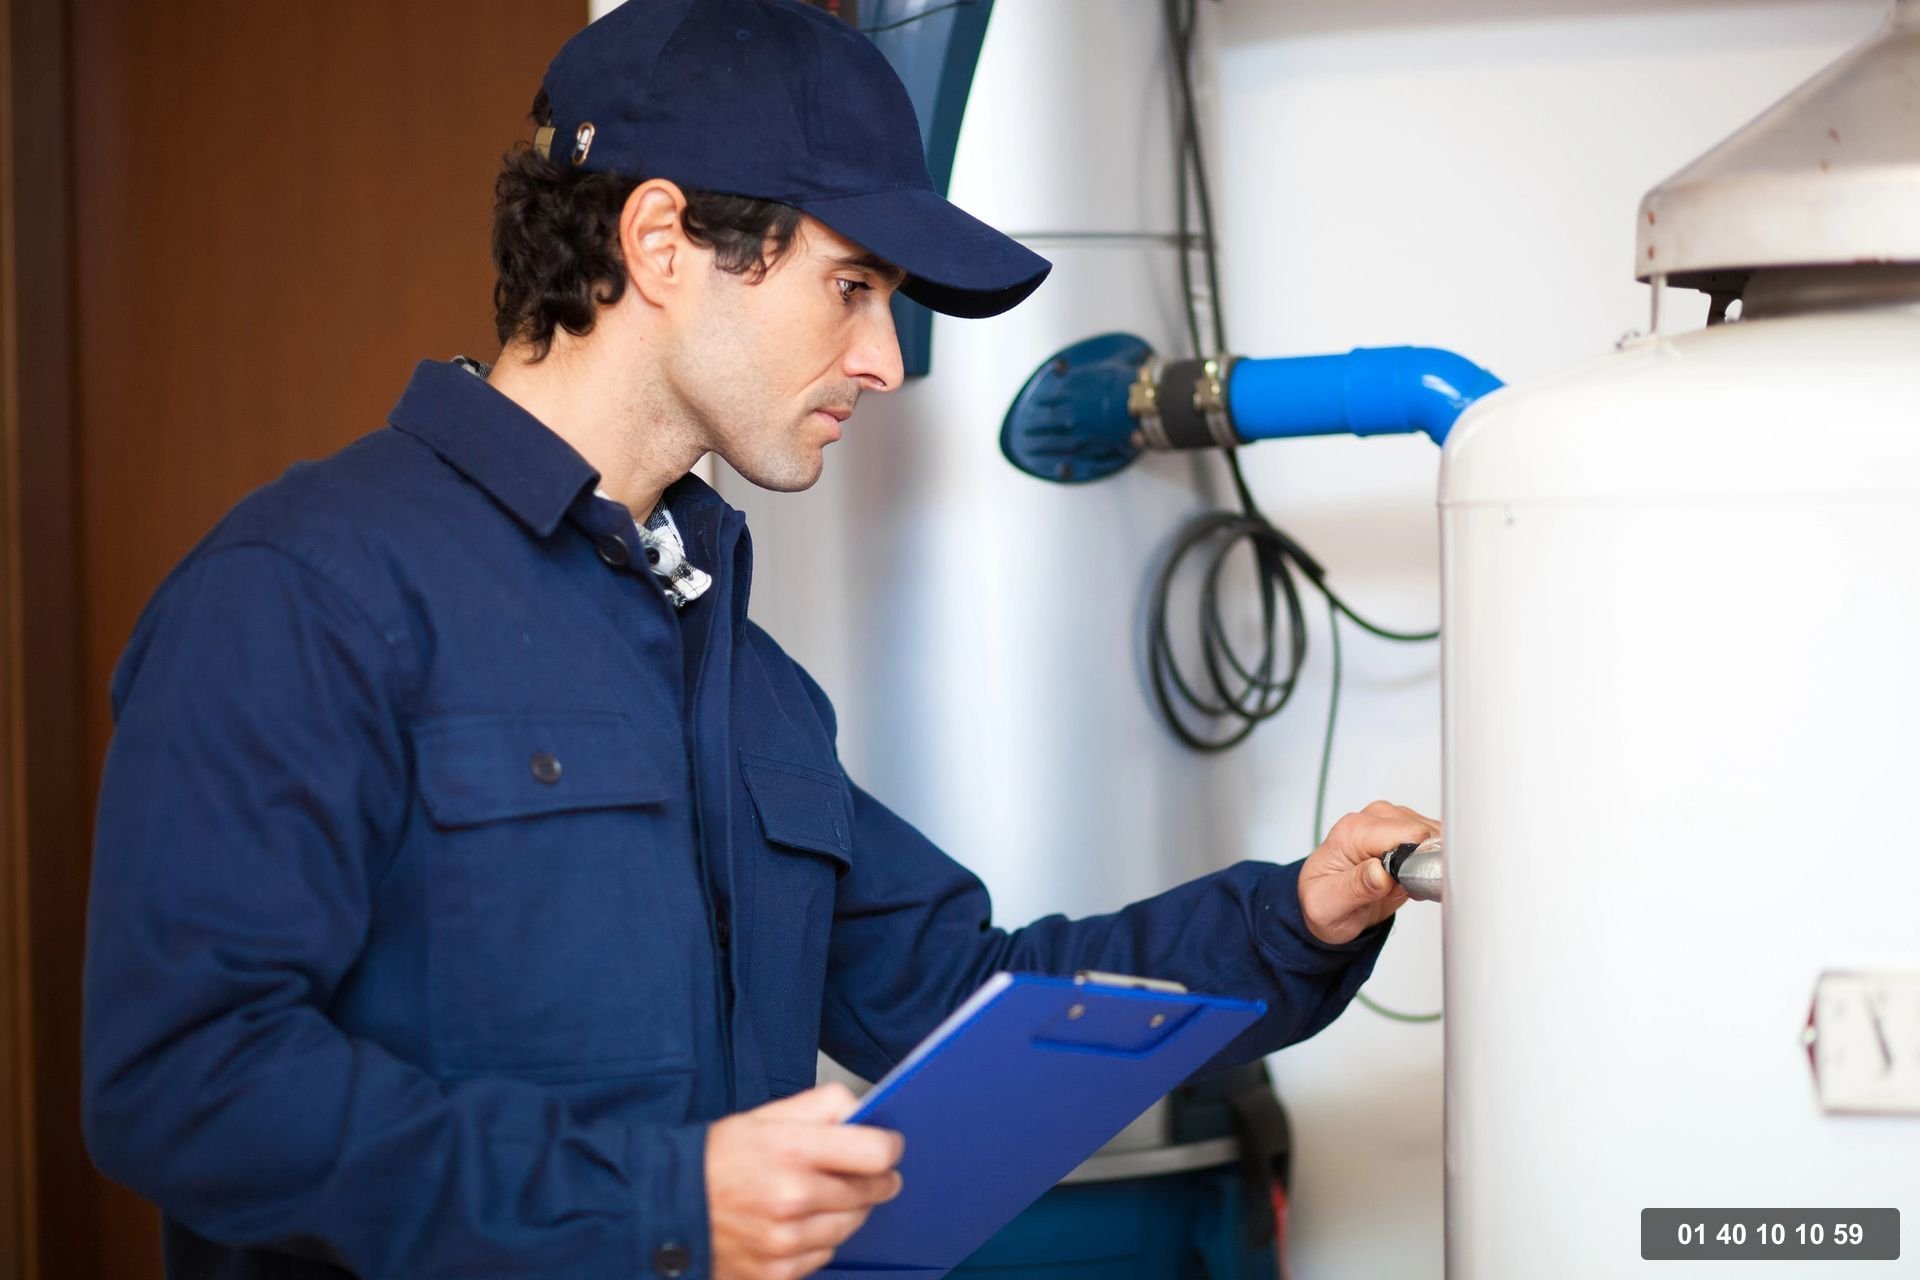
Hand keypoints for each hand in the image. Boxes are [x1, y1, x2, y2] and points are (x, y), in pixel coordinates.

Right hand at [707, 1083, 903, 1279]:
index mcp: (791, 1150)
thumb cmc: (719, 1158)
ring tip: (824, 1196)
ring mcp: (785, 1241)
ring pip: (850, 1225)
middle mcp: (791, 1198)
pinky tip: (799, 1224)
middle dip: (874, 1179)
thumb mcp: (766, 1115)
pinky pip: (825, 1255)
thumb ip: (820, 1106)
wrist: (668, 1208)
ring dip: (849, 1210)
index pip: (875, 1153)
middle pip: (869, 1192)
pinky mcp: (777, 1272)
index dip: (889, 1147)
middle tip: (865, 1172)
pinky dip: (820, 1240)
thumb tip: (863, 1110)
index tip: (887, 1146)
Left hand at [1297, 800, 1440, 944]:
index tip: (1410, 885)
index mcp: (1354, 831)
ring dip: (1428, 866)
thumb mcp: (1328, 906)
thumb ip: (1355, 887)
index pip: (1410, 834)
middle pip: (1427, 833)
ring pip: (1435, 837)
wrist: (1323, 902)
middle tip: (1405, 889)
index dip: (1419, 862)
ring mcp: (1392, 822)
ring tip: (1404, 885)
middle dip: (1425, 866)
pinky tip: (1410, 879)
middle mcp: (1374, 819)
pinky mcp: (1405, 831)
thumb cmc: (1322, 902)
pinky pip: (1435, 843)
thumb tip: (1380, 872)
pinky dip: (1430, 864)